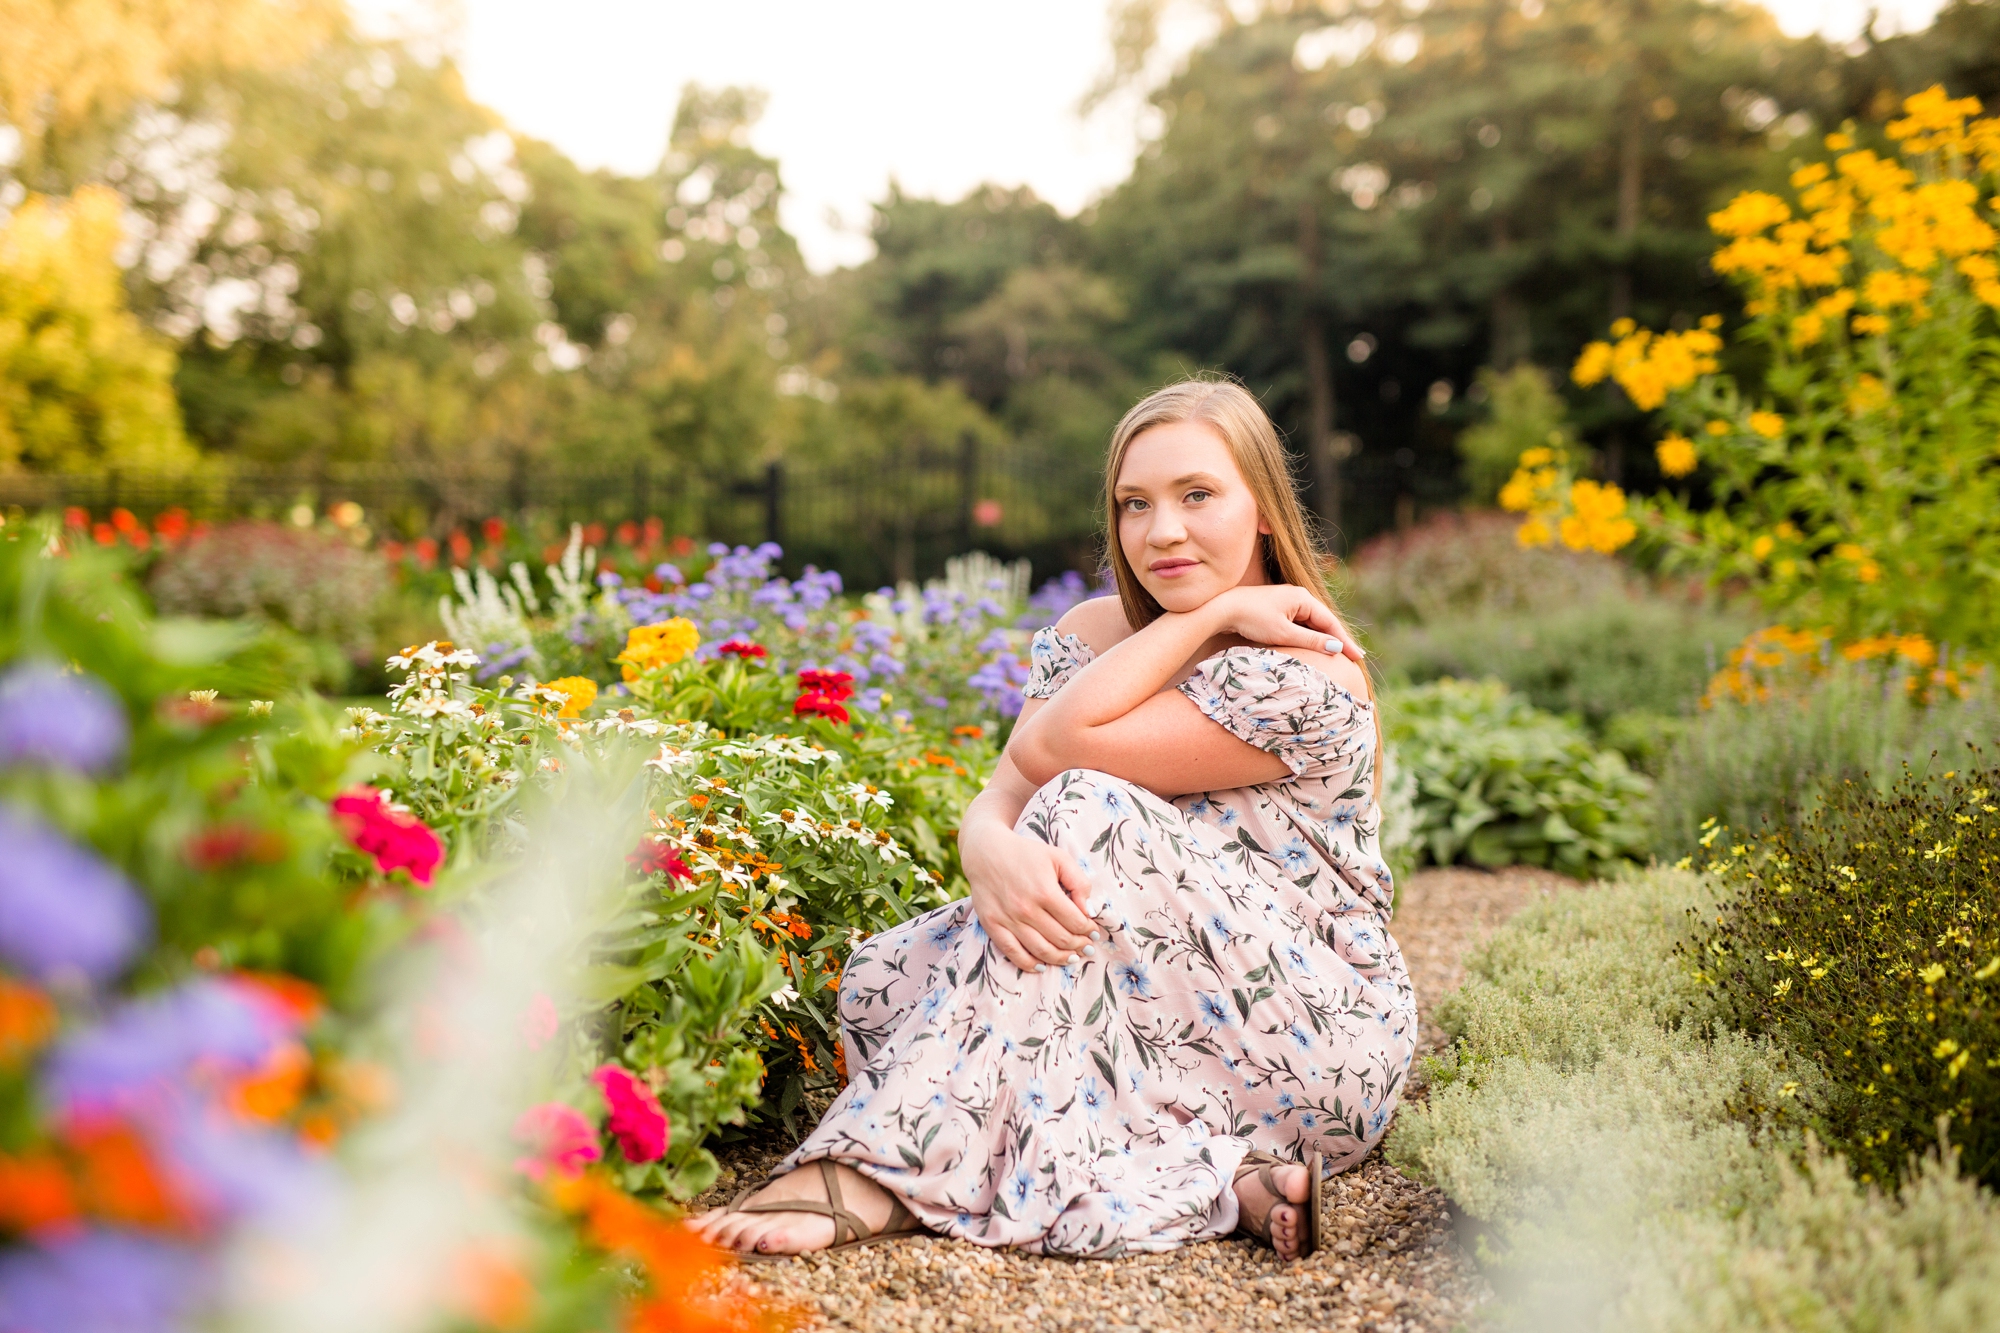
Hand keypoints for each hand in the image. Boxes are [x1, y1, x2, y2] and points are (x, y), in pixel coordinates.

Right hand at [962, 830, 1099, 971]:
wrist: (986, 851)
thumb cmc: (1026, 853)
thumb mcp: (1059, 857)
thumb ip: (1079, 882)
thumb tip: (1088, 910)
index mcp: (1046, 892)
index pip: (1076, 922)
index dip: (1089, 930)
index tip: (1094, 931)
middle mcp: (1027, 909)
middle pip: (1061, 939)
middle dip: (1079, 945)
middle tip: (1087, 946)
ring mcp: (1008, 920)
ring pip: (1041, 951)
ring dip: (1061, 958)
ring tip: (1072, 957)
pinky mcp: (992, 925)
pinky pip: (1013, 953)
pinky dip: (1030, 964)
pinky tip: (1042, 966)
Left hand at [1208, 584, 1365, 661]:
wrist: (1222, 609)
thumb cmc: (1252, 619)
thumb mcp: (1283, 633)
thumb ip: (1311, 641)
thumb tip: (1336, 647)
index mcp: (1303, 598)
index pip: (1330, 622)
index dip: (1345, 641)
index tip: (1358, 656)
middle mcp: (1297, 596)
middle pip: (1323, 622)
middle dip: (1337, 640)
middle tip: (1354, 658)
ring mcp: (1287, 602)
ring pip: (1311, 624)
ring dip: (1322, 639)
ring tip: (1338, 655)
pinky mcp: (1276, 610)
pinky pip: (1299, 624)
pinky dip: (1308, 636)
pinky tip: (1313, 647)